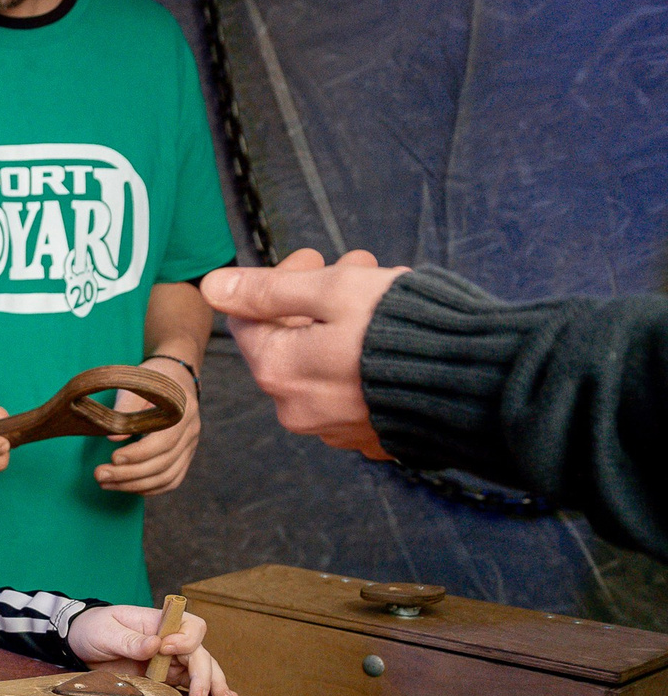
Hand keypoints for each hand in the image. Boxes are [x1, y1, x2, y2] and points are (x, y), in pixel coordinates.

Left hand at [65, 604, 237, 695]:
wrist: (79, 642)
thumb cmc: (93, 628)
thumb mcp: (105, 632)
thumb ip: (129, 640)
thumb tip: (155, 644)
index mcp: (158, 623)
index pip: (189, 625)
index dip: (186, 639)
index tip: (168, 649)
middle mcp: (169, 640)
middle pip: (199, 653)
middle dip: (205, 674)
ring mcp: (168, 659)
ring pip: (199, 669)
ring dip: (213, 685)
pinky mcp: (162, 676)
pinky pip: (186, 683)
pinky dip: (201, 691)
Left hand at [94, 356, 201, 495]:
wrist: (175, 377)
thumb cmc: (152, 380)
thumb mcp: (137, 384)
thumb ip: (126, 407)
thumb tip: (112, 439)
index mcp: (184, 411)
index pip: (164, 441)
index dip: (139, 453)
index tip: (113, 457)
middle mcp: (192, 432)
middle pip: (163, 464)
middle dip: (129, 474)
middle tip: (99, 475)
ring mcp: (190, 447)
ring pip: (167, 477)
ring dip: (134, 485)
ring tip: (105, 483)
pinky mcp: (185, 457)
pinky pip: (171, 480)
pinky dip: (149, 489)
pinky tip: (126, 487)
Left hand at [199, 249, 409, 458]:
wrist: (481, 386)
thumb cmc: (409, 333)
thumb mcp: (334, 292)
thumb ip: (268, 290)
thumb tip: (213, 287)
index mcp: (279, 372)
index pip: (249, 320)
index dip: (278, 282)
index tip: (315, 260)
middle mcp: (297, 409)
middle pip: (289, 342)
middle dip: (317, 297)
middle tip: (358, 266)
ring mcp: (335, 428)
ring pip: (323, 364)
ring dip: (344, 325)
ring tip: (385, 292)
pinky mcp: (371, 436)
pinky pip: (353, 390)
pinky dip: (364, 361)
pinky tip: (395, 339)